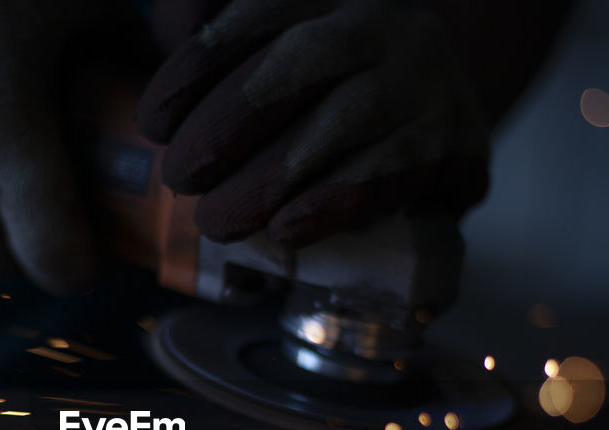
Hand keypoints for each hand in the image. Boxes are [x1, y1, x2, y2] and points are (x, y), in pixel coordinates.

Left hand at [137, 0, 488, 247]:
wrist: (439, 107)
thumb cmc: (332, 80)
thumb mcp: (281, 37)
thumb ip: (218, 20)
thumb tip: (172, 26)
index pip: (259, 15)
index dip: (198, 68)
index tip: (152, 122)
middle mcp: (384, 25)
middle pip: (299, 64)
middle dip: (228, 124)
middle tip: (179, 176)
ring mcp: (425, 83)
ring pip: (343, 124)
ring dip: (270, 178)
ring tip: (216, 220)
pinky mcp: (456, 145)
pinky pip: (388, 174)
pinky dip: (332, 203)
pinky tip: (285, 228)